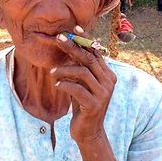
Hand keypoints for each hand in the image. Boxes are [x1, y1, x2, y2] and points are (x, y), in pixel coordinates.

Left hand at [50, 27, 116, 144]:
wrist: (88, 132)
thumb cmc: (83, 105)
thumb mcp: (83, 84)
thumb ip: (81, 68)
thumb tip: (69, 46)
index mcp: (108, 75)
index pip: (96, 52)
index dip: (85, 39)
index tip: (74, 28)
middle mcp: (109, 82)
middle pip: (89, 59)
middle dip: (73, 47)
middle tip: (58, 39)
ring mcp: (103, 94)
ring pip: (82, 72)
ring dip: (64, 70)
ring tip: (52, 72)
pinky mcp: (94, 105)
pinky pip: (77, 89)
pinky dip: (65, 85)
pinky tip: (57, 85)